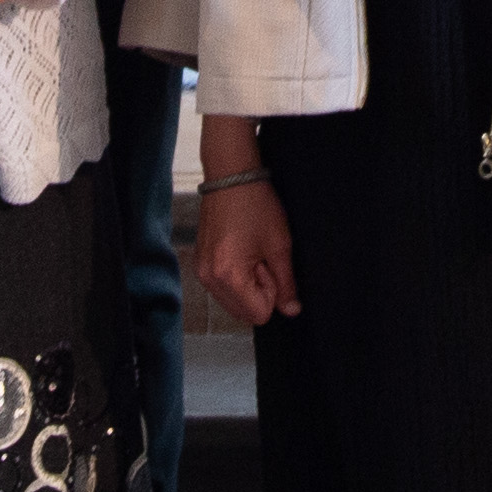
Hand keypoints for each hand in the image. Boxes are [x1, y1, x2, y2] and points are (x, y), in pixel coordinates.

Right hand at [191, 175, 300, 327]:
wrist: (231, 177)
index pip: (259, 314)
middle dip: (258, 292)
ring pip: (233, 302)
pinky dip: (235, 277)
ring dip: (247, 285)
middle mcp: (209, 279)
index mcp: (228, 276)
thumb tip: (292, 310)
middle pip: (243, 313)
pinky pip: (222, 287)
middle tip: (260, 258)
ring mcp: (201, 272)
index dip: (272, 293)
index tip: (269, 265)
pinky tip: (240, 251)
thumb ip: (286, 283)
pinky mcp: (200, 264)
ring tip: (250, 252)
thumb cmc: (255, 204)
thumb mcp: (279, 245)